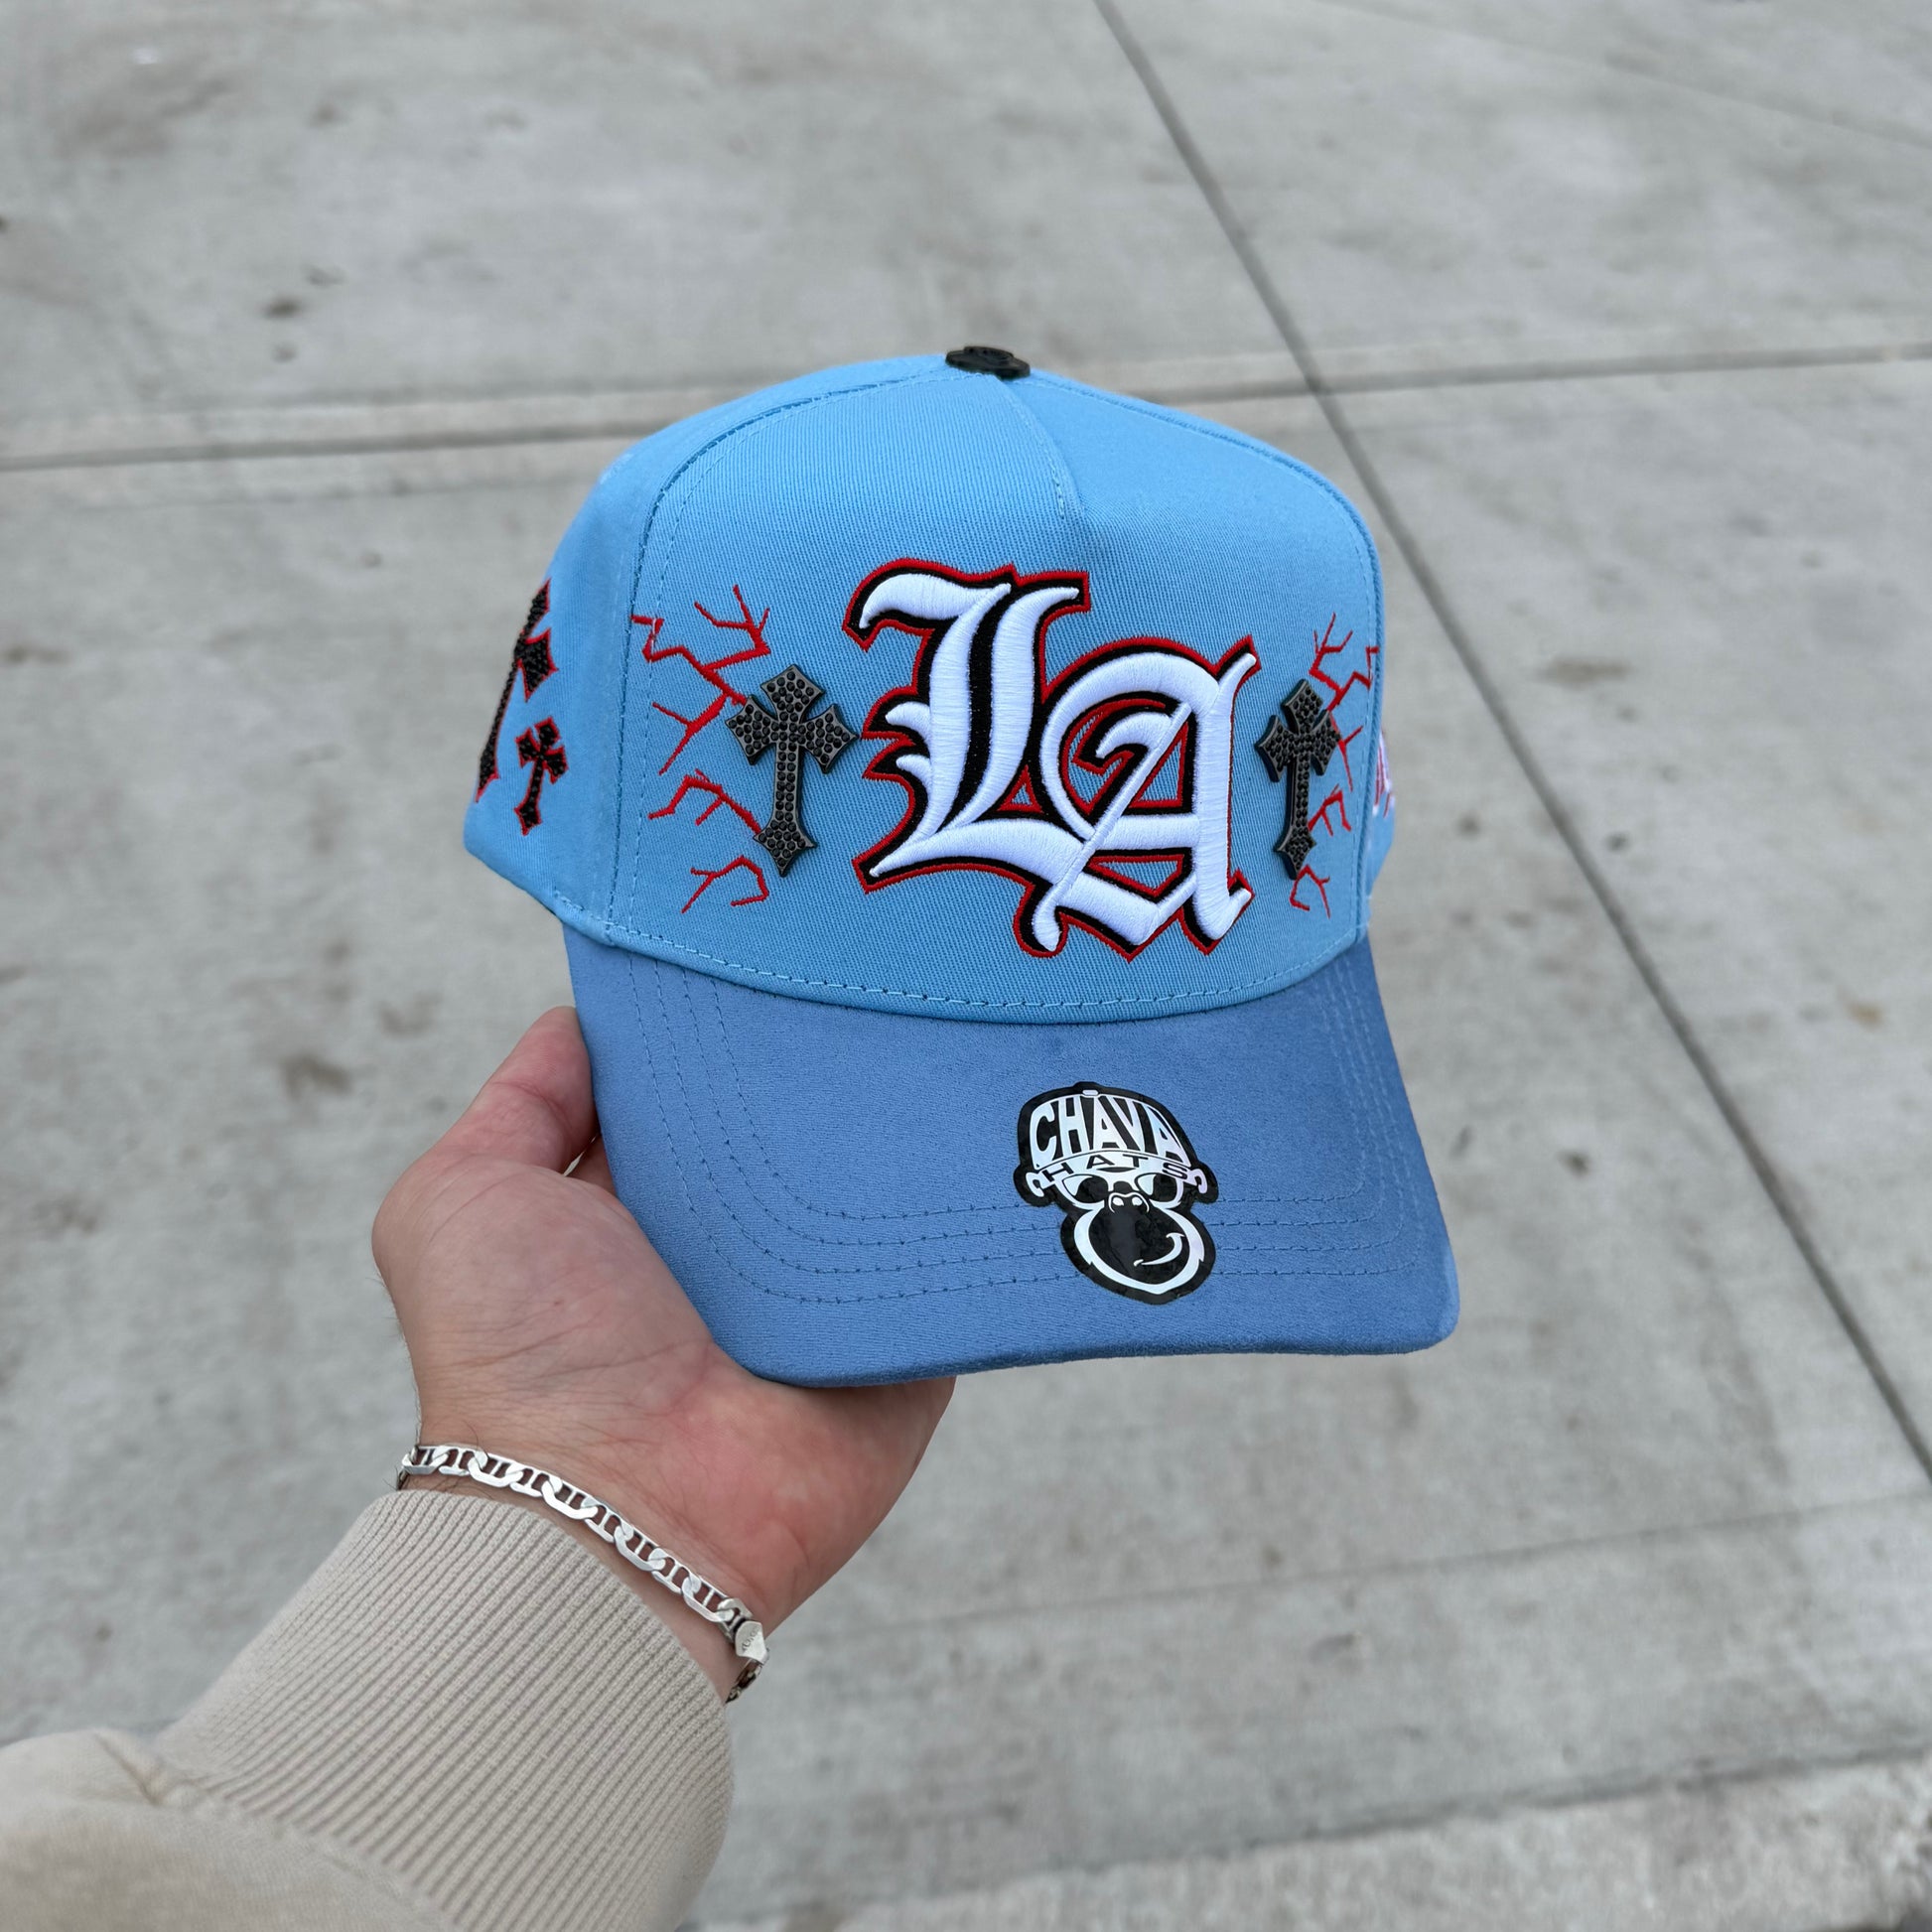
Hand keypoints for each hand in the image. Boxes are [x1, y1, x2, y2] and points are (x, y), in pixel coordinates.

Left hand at [373, 1008, 952, 1693]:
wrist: (620, 1514)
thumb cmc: (518, 1358)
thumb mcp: (460, 1198)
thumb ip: (522, 1102)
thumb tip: (588, 1016)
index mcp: (641, 1195)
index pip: (698, 1077)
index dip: (723, 1010)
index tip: (771, 933)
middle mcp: (737, 1234)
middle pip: (799, 1107)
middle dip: (827, 1042)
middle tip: (877, 955)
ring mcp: (826, 1284)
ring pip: (884, 1164)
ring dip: (907, 1107)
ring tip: (950, 1009)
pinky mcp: (902, 1332)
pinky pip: (950, 1243)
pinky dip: (969, 1189)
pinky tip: (995, 1108)